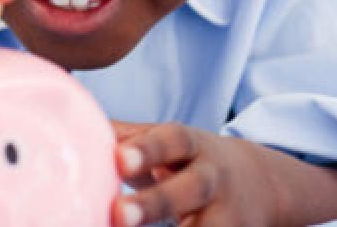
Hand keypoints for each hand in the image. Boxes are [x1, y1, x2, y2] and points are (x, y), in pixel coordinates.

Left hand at [110, 121, 282, 226]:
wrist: (263, 184)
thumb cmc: (191, 160)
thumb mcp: (167, 142)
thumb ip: (126, 136)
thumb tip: (73, 121)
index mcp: (191, 145)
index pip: (171, 141)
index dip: (146, 150)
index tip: (119, 159)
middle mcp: (212, 179)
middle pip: (188, 189)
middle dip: (154, 203)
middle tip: (118, 214)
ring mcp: (226, 216)